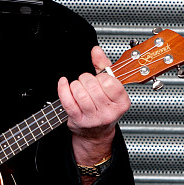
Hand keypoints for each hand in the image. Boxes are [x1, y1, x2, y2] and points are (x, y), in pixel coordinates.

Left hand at [57, 46, 130, 165]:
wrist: (96, 133)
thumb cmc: (104, 107)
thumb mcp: (110, 87)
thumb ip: (104, 66)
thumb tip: (96, 51)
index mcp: (121, 103)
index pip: (110, 82)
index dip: (102, 77)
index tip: (100, 80)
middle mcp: (108, 112)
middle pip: (92, 86)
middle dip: (86, 79)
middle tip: (87, 83)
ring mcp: (93, 118)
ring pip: (80, 93)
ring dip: (75, 85)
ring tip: (78, 87)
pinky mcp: (78, 120)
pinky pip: (67, 101)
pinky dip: (63, 88)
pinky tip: (64, 83)